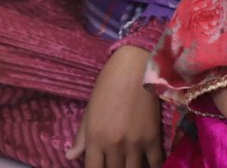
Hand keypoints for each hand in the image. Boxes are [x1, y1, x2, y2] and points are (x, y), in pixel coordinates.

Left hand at [67, 46, 163, 167]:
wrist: (134, 69)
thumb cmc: (107, 86)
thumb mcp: (90, 110)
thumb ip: (82, 137)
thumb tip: (70, 156)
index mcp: (95, 137)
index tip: (100, 166)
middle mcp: (114, 145)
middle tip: (115, 162)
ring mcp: (135, 144)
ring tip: (128, 163)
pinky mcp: (153, 139)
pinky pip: (156, 164)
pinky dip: (153, 167)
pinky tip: (148, 164)